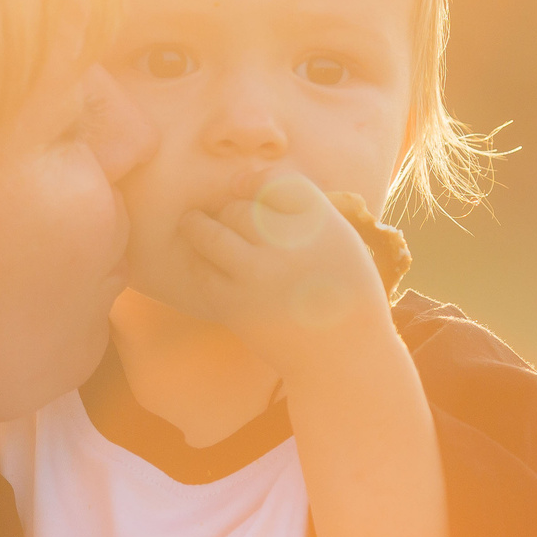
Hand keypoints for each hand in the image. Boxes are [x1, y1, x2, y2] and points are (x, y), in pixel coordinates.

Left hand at [178, 170, 391, 375]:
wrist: (342, 355)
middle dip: (232, 211)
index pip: (273, 181)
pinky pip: (203, 271)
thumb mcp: (340, 238)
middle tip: (229, 218)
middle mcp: (287, 243)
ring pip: (211, 232)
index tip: (243, 188)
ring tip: (192, 222)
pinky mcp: (235, 305)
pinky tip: (206, 263)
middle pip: (238, 207)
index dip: (252, 181)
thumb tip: (242, 181)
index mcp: (320, 222)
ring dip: (198, 225)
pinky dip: (202, 263)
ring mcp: (258, 274)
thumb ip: (303, 208)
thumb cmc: (344, 293)